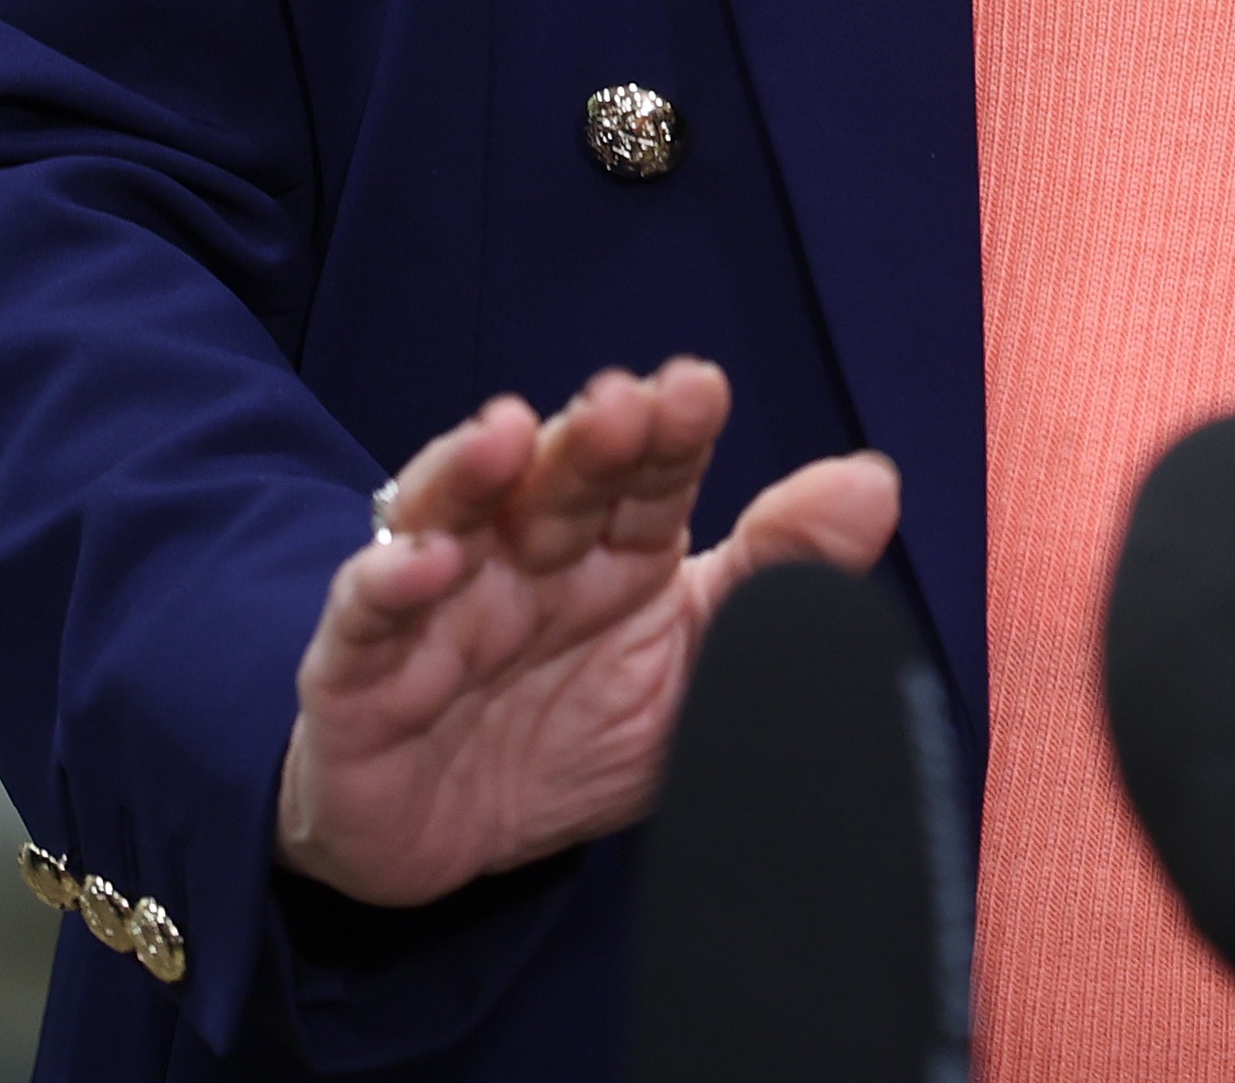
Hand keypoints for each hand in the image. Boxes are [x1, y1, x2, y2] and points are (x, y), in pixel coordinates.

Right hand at [272, 361, 899, 906]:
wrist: (446, 846)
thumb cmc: (575, 735)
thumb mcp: (696, 674)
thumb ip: (779, 581)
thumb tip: (874, 480)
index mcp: (612, 556)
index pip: (646, 479)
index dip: (667, 433)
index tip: (696, 388)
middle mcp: (523, 561)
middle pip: (552, 486)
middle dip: (585, 442)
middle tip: (624, 402)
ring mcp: (438, 610)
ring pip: (447, 519)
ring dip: (469, 473)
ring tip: (506, 434)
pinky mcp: (360, 677)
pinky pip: (367, 623)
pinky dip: (386, 587)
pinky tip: (424, 564)